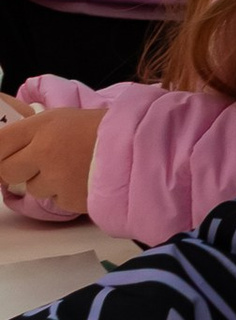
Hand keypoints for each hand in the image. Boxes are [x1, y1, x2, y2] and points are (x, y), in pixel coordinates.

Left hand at [0, 94, 107, 220]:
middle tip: (35, 164)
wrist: (139, 146)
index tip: (4, 156)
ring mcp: (57, 178)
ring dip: (45, 182)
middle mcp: (44, 152)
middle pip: (6, 170)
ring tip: (70, 168)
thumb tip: (4, 152)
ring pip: (33, 188)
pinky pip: (55, 200)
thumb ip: (31, 134)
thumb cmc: (99, 129)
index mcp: (42, 126)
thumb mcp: (61, 119)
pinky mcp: (70, 200)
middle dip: (17, 170)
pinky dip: (65, 193)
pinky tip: (82, 179)